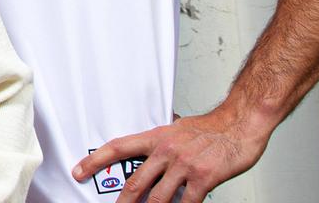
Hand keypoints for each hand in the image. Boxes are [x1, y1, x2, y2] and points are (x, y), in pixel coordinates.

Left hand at [72, 107, 268, 202]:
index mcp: (157, 138)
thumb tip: (150, 152)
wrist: (240, 124)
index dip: (95, 161)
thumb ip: (162, 142)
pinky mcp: (203, 178)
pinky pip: (185, 202)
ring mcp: (184, 165)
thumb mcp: (178, 128)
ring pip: (157, 197)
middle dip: (122, 201)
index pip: (117, 148)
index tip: (78, 171)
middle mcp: (166, 151)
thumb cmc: (212, 127)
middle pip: (135, 181)